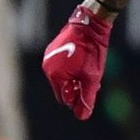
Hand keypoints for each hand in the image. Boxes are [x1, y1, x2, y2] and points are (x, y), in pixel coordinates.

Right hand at [43, 1, 113, 119]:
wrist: (90, 24)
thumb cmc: (91, 51)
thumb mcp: (92, 78)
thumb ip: (86, 98)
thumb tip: (82, 116)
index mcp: (55, 75)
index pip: (64, 98)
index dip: (78, 98)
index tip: (90, 90)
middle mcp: (47, 67)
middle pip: (62, 88)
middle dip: (76, 88)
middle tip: (92, 82)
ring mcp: (49, 56)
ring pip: (62, 76)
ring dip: (74, 78)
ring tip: (88, 72)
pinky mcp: (53, 49)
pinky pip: (60, 65)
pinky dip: (70, 68)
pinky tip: (83, 63)